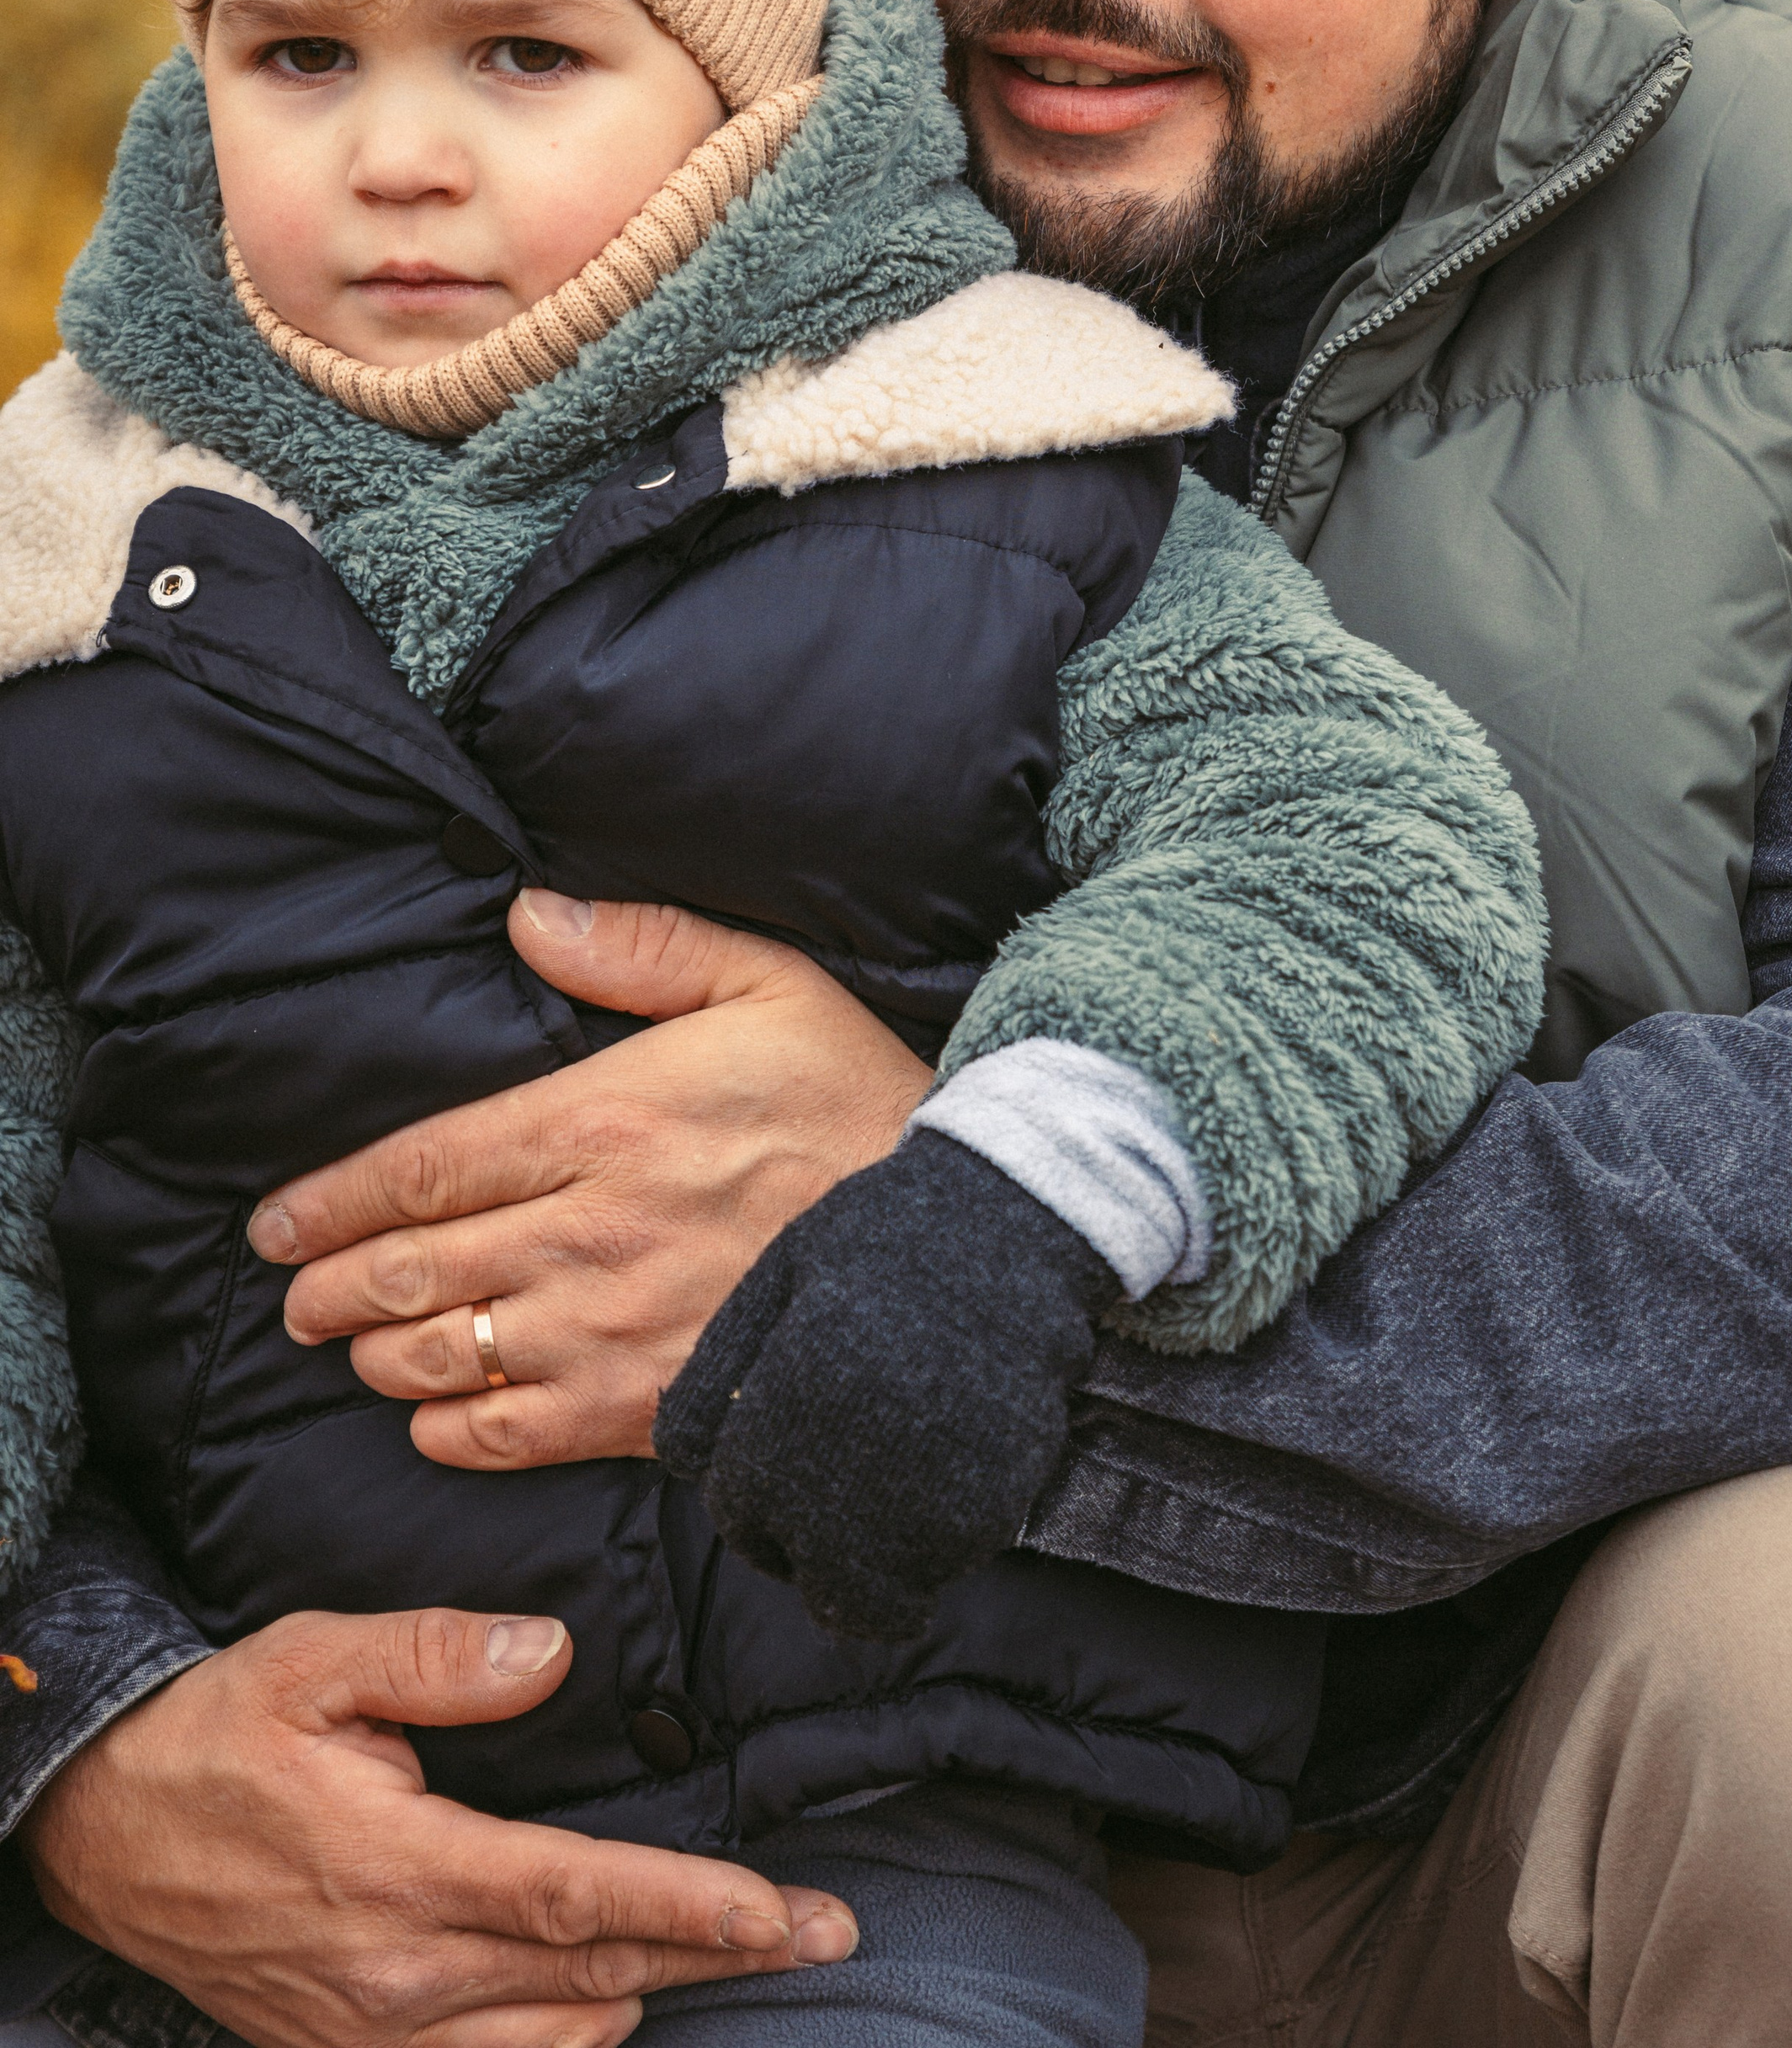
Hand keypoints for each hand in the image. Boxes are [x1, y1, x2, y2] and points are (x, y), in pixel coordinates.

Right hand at [19, 1606, 856, 2047]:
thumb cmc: (216, 1733)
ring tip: (740, 1949)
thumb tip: (551, 1652)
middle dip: (722, 1953)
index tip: (783, 1910)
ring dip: (652, 1992)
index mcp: (398, 1869)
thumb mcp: (314, 1659)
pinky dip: (564, 2041)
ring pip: (553, 2036)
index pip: (575, 1898)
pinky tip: (609, 2000)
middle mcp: (396, 1972)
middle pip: (592, 1973)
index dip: (690, 1908)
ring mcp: (371, 2030)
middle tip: (831, 1930)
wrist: (98, 1830)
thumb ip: (438, 1654)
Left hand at [254, 896, 930, 1470]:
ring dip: (376, 1354)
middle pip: (410, 1270)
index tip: (277, 1222)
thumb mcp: (769, 983)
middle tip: (292, 1294)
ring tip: (351, 1344)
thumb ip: (643, 945)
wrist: (955, 1240)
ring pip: (442, 1356)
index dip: (330, 1201)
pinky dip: (449, 1430)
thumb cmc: (859, 1101)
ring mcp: (611, 1327)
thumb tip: (529, 915)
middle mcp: (587, 1230)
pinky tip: (433, 1414)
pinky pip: (509, 1434)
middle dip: (328, 1287)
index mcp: (604, 1118)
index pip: (423, 1167)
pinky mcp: (645, 1407)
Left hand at [656, 1132, 1117, 1640]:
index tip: (776, 1476)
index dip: (751, 1502)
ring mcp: (934, 1492)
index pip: (742, 1513)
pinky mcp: (999, 1500)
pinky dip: (943, 1535)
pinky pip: (955, 1560)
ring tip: (897, 1475)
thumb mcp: (775, 1282)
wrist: (1010, 1219)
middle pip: (822, 1588)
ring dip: (884, 1559)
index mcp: (790, 1406)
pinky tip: (946, 1458)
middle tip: (833, 1511)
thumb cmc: (878, 1240)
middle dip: (816, 1562)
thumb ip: (715, 1382)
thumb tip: (685, 1469)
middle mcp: (857, 1468)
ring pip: (894, 1591)